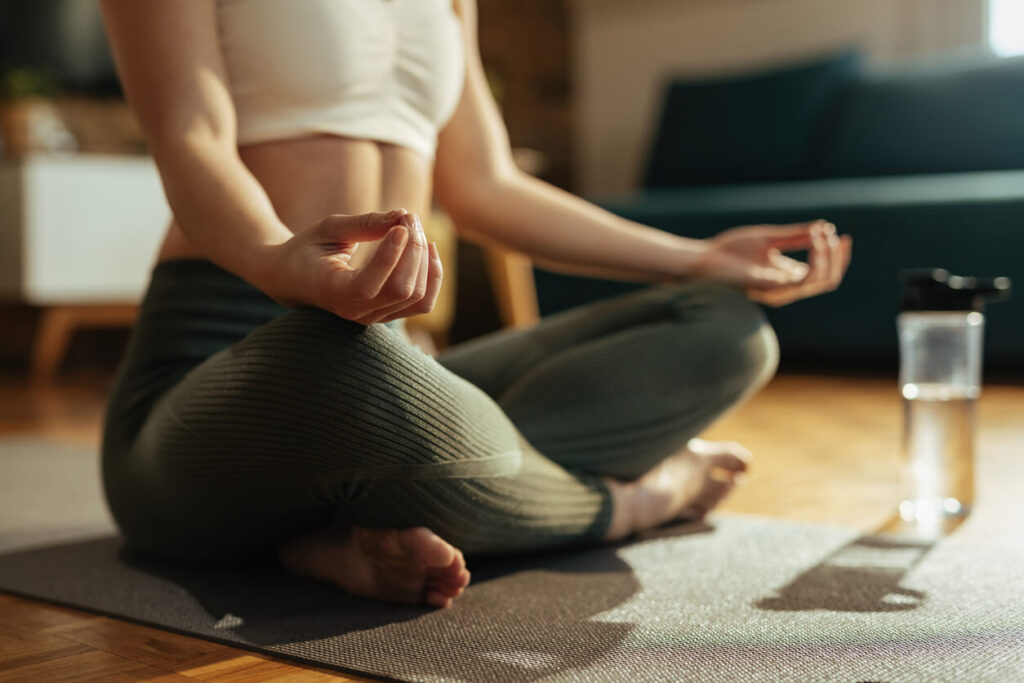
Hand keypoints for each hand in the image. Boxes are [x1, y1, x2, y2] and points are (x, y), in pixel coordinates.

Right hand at [262, 209, 443, 323]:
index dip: (390, 256)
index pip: (368, 285)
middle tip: (408, 217)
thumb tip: (402, 215)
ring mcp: (373, 317)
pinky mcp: (388, 315)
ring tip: (414, 227)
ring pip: (416, 296)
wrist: (294, 279)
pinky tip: (428, 249)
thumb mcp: (328, 229)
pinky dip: (432, 276)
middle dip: (413, 249)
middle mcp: (355, 312)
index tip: (400, 224)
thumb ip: (364, 223)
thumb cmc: (308, 249)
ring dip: (424, 258)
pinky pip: (423, 303)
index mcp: (332, 292)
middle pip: (401, 289)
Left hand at [695, 220, 851, 306]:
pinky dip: (815, 259)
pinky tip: (814, 239)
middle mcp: (786, 287)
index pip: (823, 273)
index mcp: (786, 276)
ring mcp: (780, 291)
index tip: (840, 234)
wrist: (705, 261)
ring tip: (824, 235)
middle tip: (835, 235)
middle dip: (837, 257)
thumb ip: (795, 235)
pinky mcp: (773, 289)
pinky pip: (805, 279)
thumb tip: (824, 227)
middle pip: (828, 280)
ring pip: (821, 281)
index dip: (836, 256)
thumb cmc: (730, 252)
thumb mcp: (769, 238)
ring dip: (828, 256)